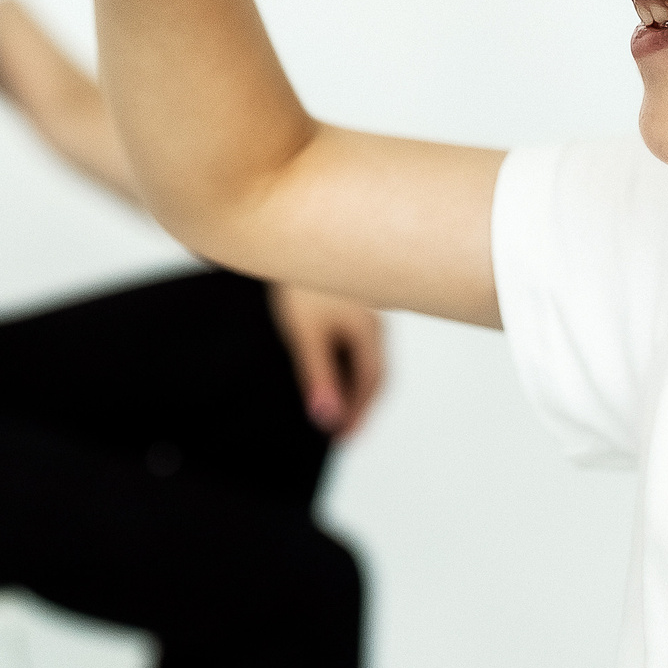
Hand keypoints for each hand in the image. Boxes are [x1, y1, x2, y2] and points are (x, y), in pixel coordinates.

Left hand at [269, 282, 387, 437]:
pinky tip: (328, 362)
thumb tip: (326, 417)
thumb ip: (318, 376)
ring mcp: (365, 303)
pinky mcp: (351, 292)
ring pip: (366, 351)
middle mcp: (376, 317)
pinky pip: (357, 334)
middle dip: (359, 401)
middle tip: (342, 429)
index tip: (343, 438)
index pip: (373, 381)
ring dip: (352, 380)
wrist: (291, 228)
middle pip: (374, 368)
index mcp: (371, 329)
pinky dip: (346, 358)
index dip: (360, 412)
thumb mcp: (305, 333)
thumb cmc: (299, 279)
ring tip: (333, 402)